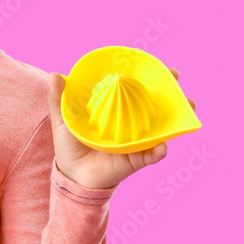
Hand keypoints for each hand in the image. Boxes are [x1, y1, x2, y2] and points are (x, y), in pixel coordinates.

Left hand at [46, 67, 197, 189]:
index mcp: (116, 111)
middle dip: (172, 94)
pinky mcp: (135, 160)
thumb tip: (55, 74)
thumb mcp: (62, 120)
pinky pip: (150, 156)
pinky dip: (158, 151)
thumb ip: (58, 99)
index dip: (151, 78)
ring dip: (176, 120)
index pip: (137, 90)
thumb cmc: (69, 146)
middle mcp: (131, 124)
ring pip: (161, 128)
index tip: (164, 68)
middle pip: (155, 106)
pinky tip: (163, 146)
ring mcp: (136, 142)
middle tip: (177, 82)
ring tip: (187, 108)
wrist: (70, 175)